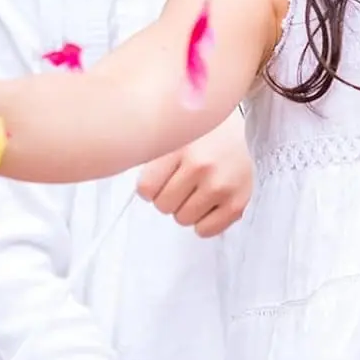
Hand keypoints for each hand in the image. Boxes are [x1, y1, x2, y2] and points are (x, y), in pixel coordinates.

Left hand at [136, 110, 251, 237]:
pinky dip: (203, 222)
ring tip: (196, 188)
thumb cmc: (197, 134)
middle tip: (180, 181)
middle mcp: (202, 166)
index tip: (158, 178)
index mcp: (179, 146)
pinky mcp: (239, 202)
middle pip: (163, 206)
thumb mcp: (170, 134)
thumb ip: (150, 156)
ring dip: (185, 208)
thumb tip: (121, 172)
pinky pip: (205, 231)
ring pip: (183, 219)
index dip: (149, 187)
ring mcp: (222, 185)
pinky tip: (208, 201)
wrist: (235, 128)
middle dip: (168, 196)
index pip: (146, 189)